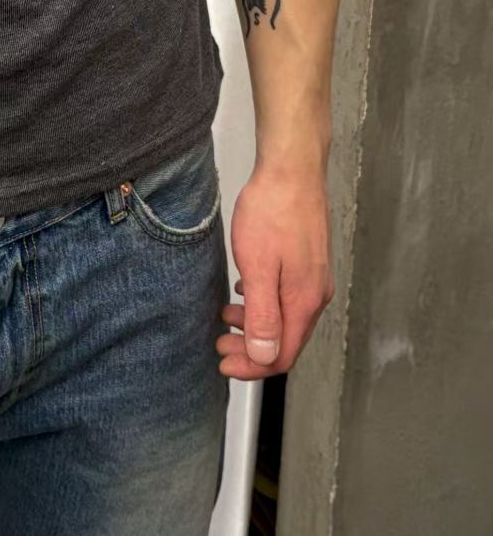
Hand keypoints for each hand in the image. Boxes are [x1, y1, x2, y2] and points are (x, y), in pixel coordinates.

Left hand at [217, 163, 333, 379]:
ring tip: (226, 317)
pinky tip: (245, 291)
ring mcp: (314, 277)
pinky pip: (287, 296)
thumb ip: (262, 315)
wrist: (292, 169)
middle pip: (286, 339)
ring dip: (256, 324)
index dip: (252, 367)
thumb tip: (264, 357)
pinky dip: (264, 303)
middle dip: (251, 349)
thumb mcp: (258, 267)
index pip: (282, 354)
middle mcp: (316, 294)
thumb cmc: (272, 212)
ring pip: (286, 317)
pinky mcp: (308, 260)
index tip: (225, 364)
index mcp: (304, 301)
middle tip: (220, 344)